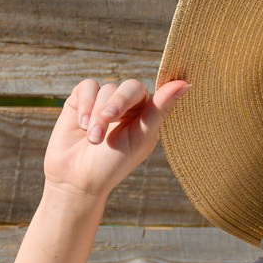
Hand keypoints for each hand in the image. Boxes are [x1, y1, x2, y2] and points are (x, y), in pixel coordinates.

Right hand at [42, 76, 188, 201]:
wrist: (76, 179)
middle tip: (108, 117)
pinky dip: (85, 104)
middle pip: (129, 87)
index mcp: (146, 115)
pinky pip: (87, 87)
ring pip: (106, 89)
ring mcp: (104, 101)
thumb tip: (185, 83)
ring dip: (98, 113)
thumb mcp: (140, 138)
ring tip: (93, 138)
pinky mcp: (81, 100)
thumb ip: (160, 110)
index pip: (151, 95)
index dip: (143, 96)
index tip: (143, 100)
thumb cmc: (113, 164)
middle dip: (117, 103)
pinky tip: (83, 124)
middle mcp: (127, 106)